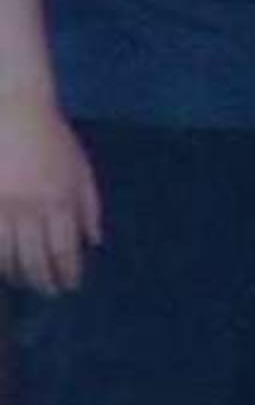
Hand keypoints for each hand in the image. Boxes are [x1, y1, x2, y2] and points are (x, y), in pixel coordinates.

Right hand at [0, 95, 98, 293]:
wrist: (16, 111)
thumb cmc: (53, 140)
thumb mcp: (82, 169)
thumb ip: (90, 207)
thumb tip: (95, 242)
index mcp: (61, 200)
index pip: (64, 248)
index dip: (67, 271)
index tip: (70, 286)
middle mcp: (32, 208)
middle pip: (35, 257)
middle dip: (43, 280)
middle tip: (49, 293)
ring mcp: (3, 206)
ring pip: (7, 254)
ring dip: (17, 274)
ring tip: (25, 284)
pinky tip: (3, 267)